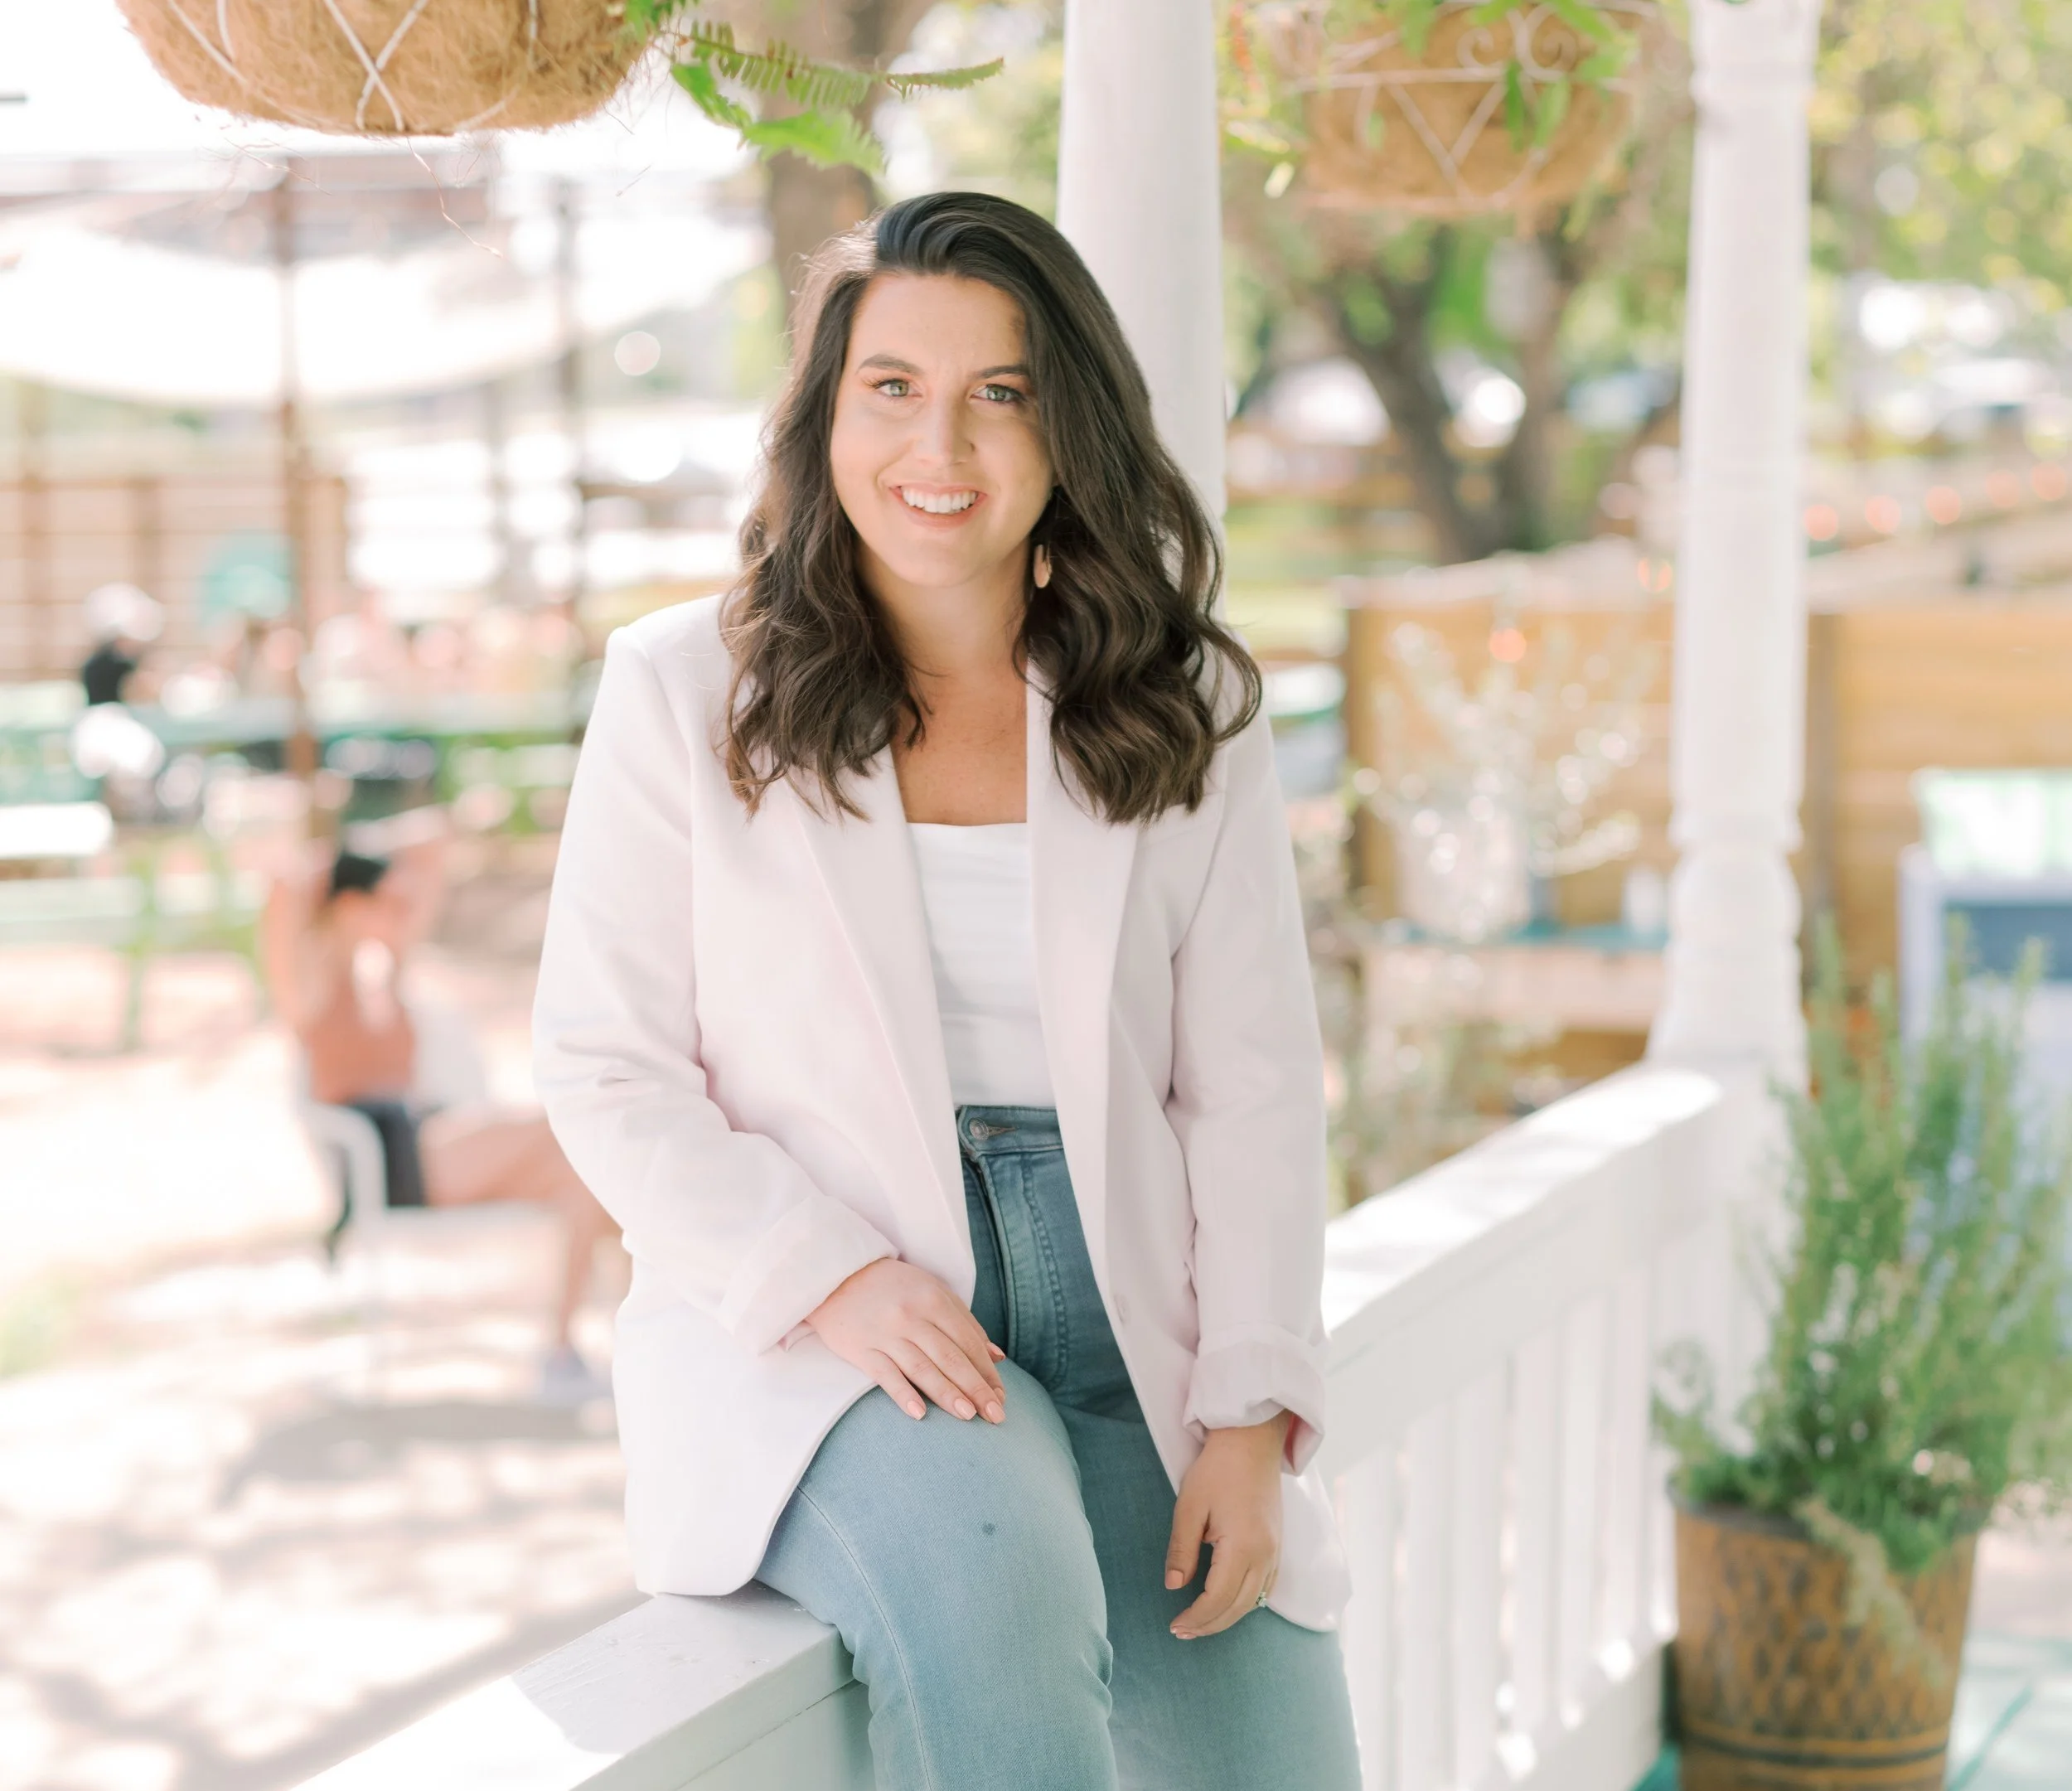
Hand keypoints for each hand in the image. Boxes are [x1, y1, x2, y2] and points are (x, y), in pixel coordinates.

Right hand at [805, 1258, 1007, 1425]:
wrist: (837, 1275)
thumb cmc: (893, 1287)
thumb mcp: (933, 1291)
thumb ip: (965, 1322)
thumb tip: (997, 1357)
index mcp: (934, 1299)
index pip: (968, 1341)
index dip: (986, 1371)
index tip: (1000, 1397)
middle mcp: (912, 1315)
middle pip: (950, 1357)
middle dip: (976, 1388)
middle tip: (996, 1416)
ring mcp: (885, 1333)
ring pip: (922, 1368)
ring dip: (947, 1394)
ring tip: (968, 1416)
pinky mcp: (860, 1348)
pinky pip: (884, 1375)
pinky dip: (902, 1394)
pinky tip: (919, 1413)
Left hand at [1164, 1411, 1290, 1638]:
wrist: (1251, 1441)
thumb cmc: (1218, 1469)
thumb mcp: (1190, 1506)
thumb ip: (1182, 1549)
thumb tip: (1173, 1586)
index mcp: (1243, 1547)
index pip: (1217, 1599)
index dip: (1195, 1618)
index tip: (1174, 1625)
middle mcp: (1265, 1555)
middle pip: (1238, 1608)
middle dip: (1209, 1625)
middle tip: (1182, 1632)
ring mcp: (1275, 1551)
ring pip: (1254, 1602)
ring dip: (1227, 1617)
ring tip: (1200, 1623)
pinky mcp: (1278, 1545)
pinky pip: (1266, 1587)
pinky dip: (1246, 1603)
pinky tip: (1229, 1603)